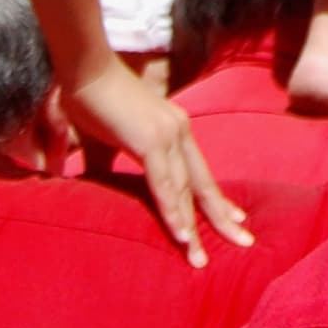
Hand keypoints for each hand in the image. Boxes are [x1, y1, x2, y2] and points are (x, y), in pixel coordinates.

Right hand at [60, 57, 253, 265]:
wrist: (84, 70)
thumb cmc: (90, 102)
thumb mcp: (104, 144)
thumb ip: (107, 169)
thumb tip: (97, 189)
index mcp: (174, 129)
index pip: (199, 172)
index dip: (216, 198)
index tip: (235, 219)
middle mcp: (179, 131)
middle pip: (203, 183)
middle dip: (222, 217)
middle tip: (244, 242)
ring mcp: (169, 134)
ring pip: (186, 189)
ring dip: (193, 226)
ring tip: (200, 257)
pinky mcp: (151, 140)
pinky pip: (165, 183)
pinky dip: (173, 210)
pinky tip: (181, 233)